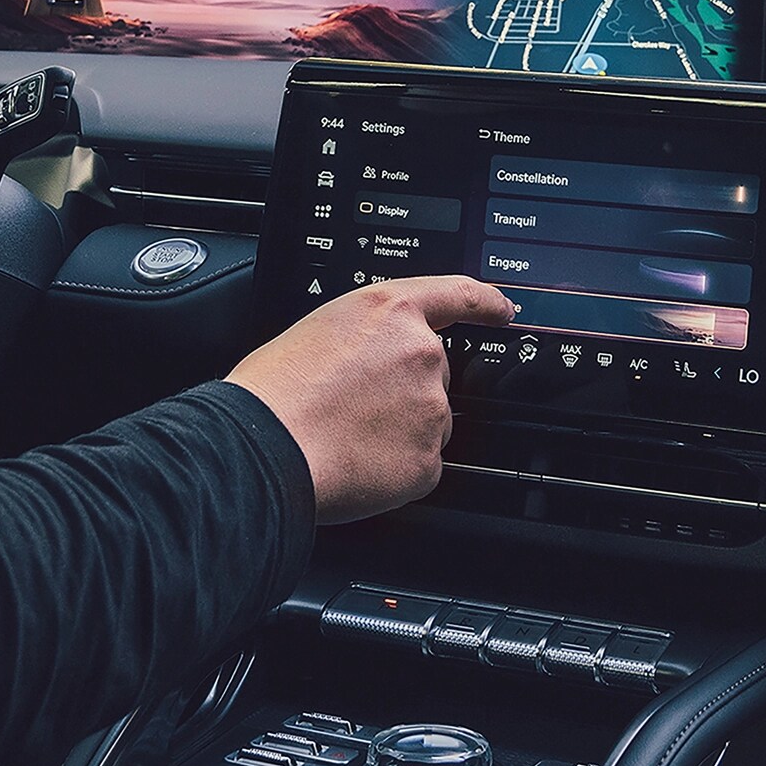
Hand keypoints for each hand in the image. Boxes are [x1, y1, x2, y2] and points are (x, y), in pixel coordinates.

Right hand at [227, 275, 513, 523]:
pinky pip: (420, 465)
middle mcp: (421, 353)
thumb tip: (369, 363)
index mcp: (389, 312)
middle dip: (402, 392)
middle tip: (351, 408)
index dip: (484, 302)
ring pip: (428, 423)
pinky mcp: (428, 459)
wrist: (263, 448)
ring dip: (398, 432)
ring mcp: (430, 408)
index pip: (456, 294)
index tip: (502, 308)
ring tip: (344, 436)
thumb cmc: (272, 393)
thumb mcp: (316, 331)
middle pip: (432, 375)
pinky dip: (393, 470)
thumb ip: (363, 339)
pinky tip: (355, 464)